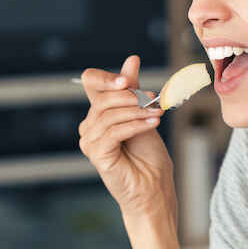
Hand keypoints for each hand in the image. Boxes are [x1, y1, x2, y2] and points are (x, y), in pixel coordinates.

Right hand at [77, 54, 175, 219]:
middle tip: (154, 100)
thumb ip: (134, 90)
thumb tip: (131, 60)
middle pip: (102, 98)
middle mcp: (90, 126)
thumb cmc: (149, 157)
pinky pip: (113, 131)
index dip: (107, 77)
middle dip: (131, 96)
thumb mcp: (144, 115)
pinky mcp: (96, 154)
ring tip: (157, 113)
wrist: (153, 188)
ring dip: (137, 111)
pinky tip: (152, 123)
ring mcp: (90, 141)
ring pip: (109, 114)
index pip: (92, 82)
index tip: (128, 79)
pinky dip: (135, 124)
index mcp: (99, 114)